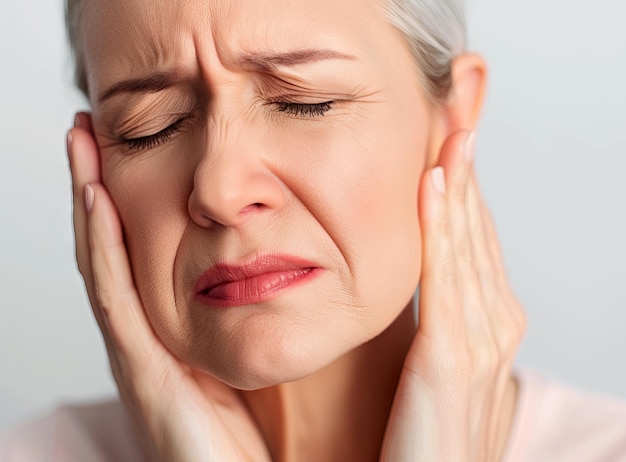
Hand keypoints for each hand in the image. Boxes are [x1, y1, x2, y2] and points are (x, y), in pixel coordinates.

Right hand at [67, 114, 270, 461]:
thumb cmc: (250, 439)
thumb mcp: (247, 361)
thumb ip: (249, 319)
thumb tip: (270, 271)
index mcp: (169, 332)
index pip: (139, 254)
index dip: (124, 204)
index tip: (123, 150)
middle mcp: (144, 336)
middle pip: (112, 248)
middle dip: (96, 188)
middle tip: (89, 132)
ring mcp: (137, 351)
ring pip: (104, 261)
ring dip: (89, 201)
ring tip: (81, 144)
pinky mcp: (142, 369)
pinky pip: (116, 296)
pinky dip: (102, 245)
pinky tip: (97, 199)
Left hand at [381, 131, 525, 461]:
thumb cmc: (427, 428)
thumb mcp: (436, 359)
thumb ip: (438, 316)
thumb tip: (418, 274)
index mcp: (489, 320)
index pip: (475, 238)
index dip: (464, 186)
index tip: (448, 138)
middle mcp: (495, 322)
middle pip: (477, 230)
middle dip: (466, 171)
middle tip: (456, 112)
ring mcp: (480, 338)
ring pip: (466, 242)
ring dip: (459, 183)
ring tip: (449, 129)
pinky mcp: (450, 357)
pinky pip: (445, 277)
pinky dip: (441, 226)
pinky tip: (433, 186)